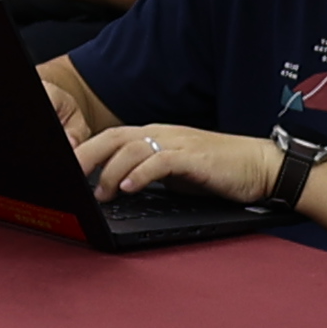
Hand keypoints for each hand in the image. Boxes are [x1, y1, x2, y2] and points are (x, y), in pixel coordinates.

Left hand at [76, 120, 275, 207]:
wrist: (259, 166)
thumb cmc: (218, 170)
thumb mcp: (174, 173)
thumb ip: (147, 174)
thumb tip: (118, 187)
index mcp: (154, 136)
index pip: (111, 139)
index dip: (86, 151)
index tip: (67, 170)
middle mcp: (161, 134)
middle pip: (113, 138)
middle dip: (86, 156)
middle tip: (68, 177)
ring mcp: (177, 143)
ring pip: (132, 149)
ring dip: (112, 172)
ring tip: (101, 192)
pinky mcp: (194, 157)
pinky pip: (160, 161)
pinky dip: (141, 173)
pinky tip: (130, 188)